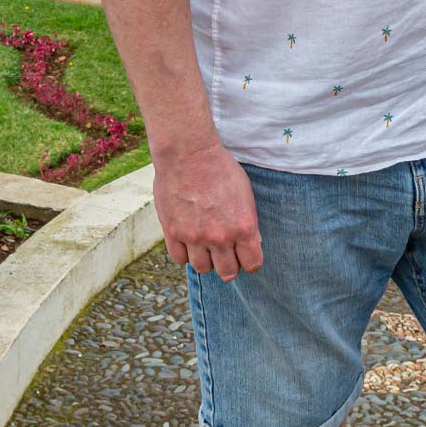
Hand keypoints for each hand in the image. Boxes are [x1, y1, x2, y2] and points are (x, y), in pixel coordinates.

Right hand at [152, 142, 262, 280]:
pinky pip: (179, 258)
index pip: (252, 264)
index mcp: (243, 227)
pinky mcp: (173, 232)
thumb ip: (247, 221)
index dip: (250, 262)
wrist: (188, 153)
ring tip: (205, 246)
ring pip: (203, 268)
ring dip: (206, 260)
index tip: (246, 257)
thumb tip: (251, 241)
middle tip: (226, 253)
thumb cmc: (219, 168)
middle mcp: (219, 237)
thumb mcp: (244, 193)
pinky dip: (185, 253)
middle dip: (229, 265)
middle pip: (227, 273)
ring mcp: (194, 237)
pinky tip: (188, 240)